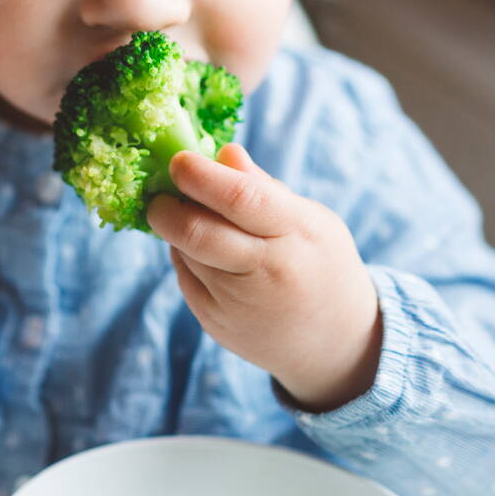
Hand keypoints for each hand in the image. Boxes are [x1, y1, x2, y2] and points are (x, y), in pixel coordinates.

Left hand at [147, 143, 381, 411]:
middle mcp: (267, 271)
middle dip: (166, 208)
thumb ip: (263, 188)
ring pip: (186, 254)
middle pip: (198, 233)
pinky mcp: (217, 324)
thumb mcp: (311, 219)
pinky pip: (184, 279)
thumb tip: (223, 153)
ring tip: (190, 220)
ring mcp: (239, 303)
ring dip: (175, 231)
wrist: (335, 343)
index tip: (179, 160)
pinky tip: (202, 253)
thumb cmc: (320, 263)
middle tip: (159, 194)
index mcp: (297, 233)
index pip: (241, 198)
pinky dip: (184, 257)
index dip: (202, 176)